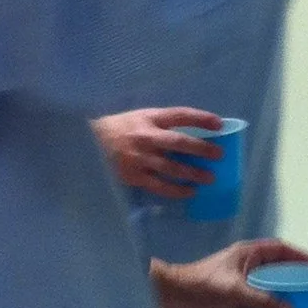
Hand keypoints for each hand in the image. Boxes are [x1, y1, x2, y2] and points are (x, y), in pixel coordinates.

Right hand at [95, 108, 223, 198]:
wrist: (89, 143)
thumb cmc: (121, 128)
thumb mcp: (141, 117)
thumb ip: (163, 124)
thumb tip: (195, 133)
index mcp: (149, 118)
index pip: (180, 115)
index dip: (200, 118)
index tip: (218, 124)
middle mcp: (146, 137)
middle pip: (178, 142)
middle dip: (201, 149)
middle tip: (219, 155)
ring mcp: (140, 158)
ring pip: (171, 168)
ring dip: (193, 174)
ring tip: (210, 178)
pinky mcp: (134, 176)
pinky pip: (159, 186)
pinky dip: (176, 190)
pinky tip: (190, 192)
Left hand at [152, 238, 307, 307]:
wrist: (169, 297)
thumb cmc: (200, 284)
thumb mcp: (234, 290)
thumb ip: (262, 300)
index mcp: (247, 254)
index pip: (280, 249)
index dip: (300, 255)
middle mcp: (245, 266)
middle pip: (276, 269)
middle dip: (294, 278)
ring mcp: (237, 284)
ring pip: (266, 289)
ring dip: (280, 298)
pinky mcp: (229, 301)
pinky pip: (253, 307)